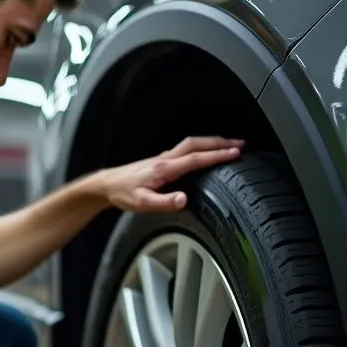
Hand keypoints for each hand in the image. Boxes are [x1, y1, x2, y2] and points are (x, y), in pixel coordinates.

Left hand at [97, 136, 243, 212]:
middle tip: (239, 144)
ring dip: (211, 143)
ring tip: (228, 146)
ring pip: (191, 144)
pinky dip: (200, 147)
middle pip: (197, 144)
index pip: (196, 159)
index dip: (216, 155)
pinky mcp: (161, 161)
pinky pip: (186, 149)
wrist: (107, 185)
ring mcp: (163, 158)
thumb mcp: (142, 203)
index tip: (235, 153)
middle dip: (220, 143)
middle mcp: (165, 159)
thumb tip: (184, 199)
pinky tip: (204, 153)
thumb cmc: (123, 193)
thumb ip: (164, 203)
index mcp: (164, 168)